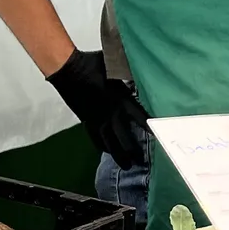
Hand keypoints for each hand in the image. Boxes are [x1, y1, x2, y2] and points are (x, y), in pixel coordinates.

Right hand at [46, 50, 149, 168]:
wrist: (68, 69)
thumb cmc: (93, 64)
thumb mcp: (117, 67)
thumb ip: (131, 74)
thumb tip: (145, 71)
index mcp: (120, 100)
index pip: (140, 117)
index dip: (150, 128)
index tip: (160, 137)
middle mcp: (110, 113)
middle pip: (124, 137)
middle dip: (133, 150)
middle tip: (141, 162)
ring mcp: (96, 119)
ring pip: (109, 142)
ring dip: (118, 154)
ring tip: (126, 165)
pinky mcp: (86, 120)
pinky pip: (95, 138)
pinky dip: (102, 146)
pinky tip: (106, 152)